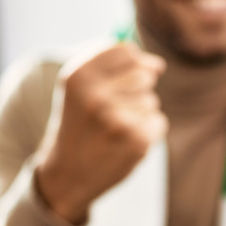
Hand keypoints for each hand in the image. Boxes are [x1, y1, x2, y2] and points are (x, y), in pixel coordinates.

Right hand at [35, 42, 167, 223]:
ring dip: (140, 112)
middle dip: (138, 88)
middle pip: (144, 73)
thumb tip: (156, 64)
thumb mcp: (78, 87)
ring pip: (151, 99)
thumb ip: (109, 64)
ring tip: (115, 129)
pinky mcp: (136, 141)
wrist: (67, 174)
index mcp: (78, 76)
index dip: (132, 62)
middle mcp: (95, 95)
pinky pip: (158, 121)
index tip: (126, 75)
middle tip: (115, 109)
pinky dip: (147, 131)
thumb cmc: (78, 123)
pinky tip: (124, 142)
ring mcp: (116, 119)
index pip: (125, 51)